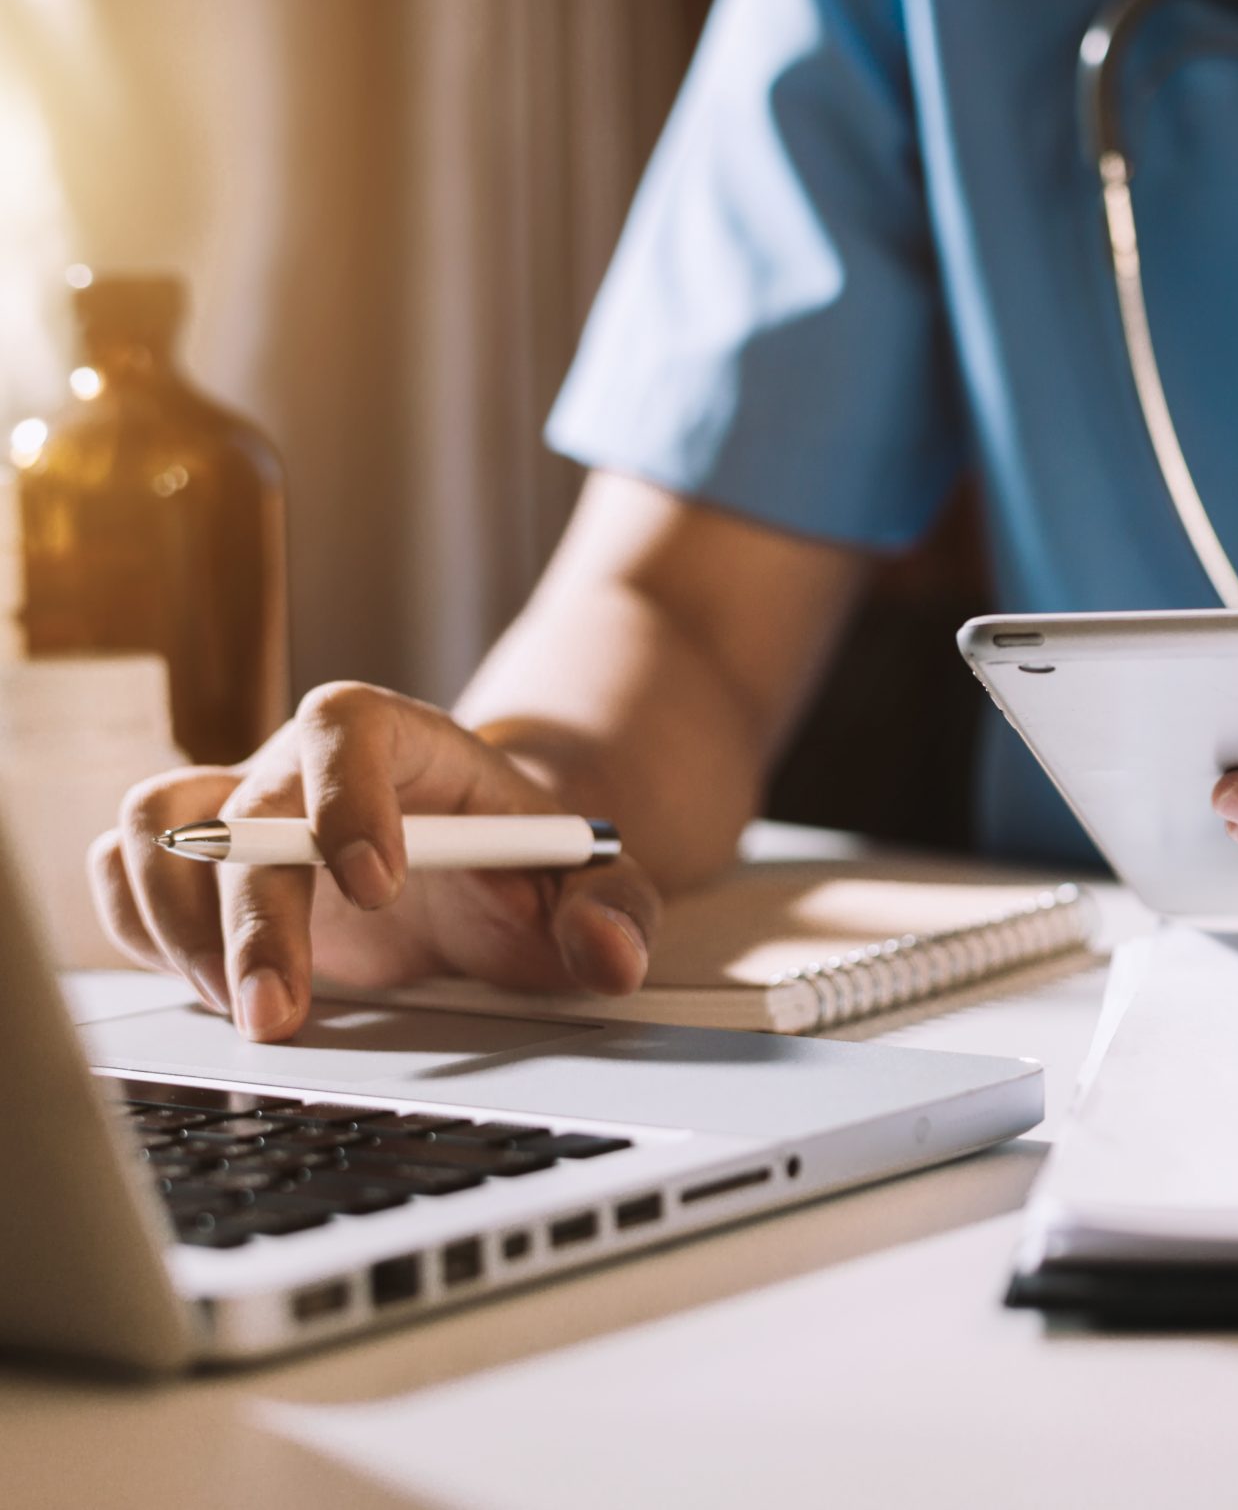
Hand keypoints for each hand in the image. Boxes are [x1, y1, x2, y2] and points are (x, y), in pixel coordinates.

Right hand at [89, 684, 660, 1041]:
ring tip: (247, 1007)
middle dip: (255, 914)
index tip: (376, 886)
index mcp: (403, 741)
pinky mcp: (199, 869)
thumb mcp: (594, 881)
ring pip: (155, 828)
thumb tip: (611, 958)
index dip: (343, 795)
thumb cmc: (529, 866)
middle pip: (243, 805)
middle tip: (281, 1011)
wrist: (486, 867)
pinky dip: (143, 933)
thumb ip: (615, 910)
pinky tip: (211, 990)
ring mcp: (240, 812)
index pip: (345, 724)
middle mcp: (303, 767)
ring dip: (178, 925)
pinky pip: (125, 874)